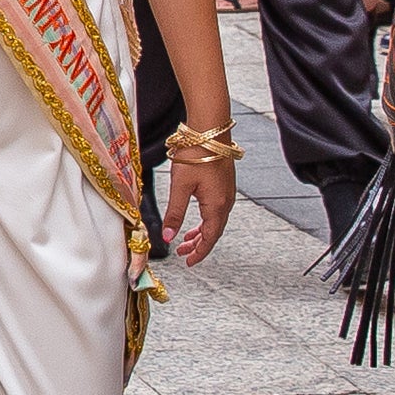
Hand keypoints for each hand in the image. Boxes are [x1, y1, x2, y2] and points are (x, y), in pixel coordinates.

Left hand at [166, 147, 235, 263]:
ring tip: (186, 240)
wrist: (209, 131)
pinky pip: (216, 210)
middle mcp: (226, 202)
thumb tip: (168, 237)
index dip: (199, 253)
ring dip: (201, 233)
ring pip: (215, 221)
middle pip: (214, 232)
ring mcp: (227, 193)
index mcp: (217, 206)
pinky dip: (205, 220)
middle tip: (183, 254)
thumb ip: (174, 213)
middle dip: (198, 245)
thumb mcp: (180, 187)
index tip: (189, 263)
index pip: (209, 238)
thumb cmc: (195, 155)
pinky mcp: (224, 185)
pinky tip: (196, 220)